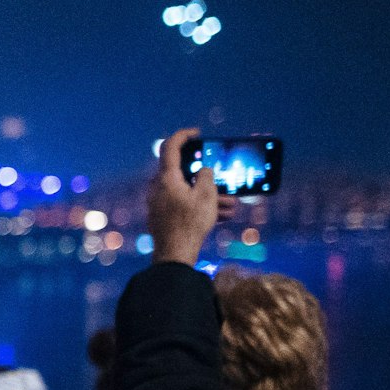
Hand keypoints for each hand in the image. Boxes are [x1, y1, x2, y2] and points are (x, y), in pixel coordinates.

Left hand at [148, 129, 238, 267]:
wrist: (174, 256)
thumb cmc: (189, 224)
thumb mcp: (206, 196)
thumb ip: (207, 176)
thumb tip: (203, 171)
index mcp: (166, 178)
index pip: (170, 147)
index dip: (183, 136)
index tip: (196, 133)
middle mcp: (158, 188)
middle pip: (183, 173)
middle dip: (207, 178)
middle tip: (224, 181)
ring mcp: (158, 203)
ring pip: (187, 192)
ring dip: (209, 196)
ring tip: (231, 205)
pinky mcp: (162, 216)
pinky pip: (183, 205)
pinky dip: (200, 206)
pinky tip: (221, 215)